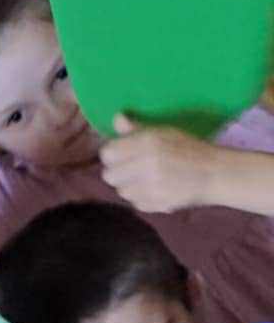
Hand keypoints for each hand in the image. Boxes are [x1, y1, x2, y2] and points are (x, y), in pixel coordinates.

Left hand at [100, 115, 220, 212]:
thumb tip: (117, 118)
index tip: (122, 154)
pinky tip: (156, 189)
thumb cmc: (189, 149)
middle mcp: (147, 164)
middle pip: (109, 175)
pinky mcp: (156, 204)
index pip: (107, 153)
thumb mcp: (165, 133)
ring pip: (120, 191)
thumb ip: (137, 129)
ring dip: (130, 186)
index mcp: (149, 143)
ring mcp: (151, 187)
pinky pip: (135, 203)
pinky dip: (142, 198)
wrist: (215, 173)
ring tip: (147, 179)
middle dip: (118, 172)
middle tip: (133, 168)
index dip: (113, 154)